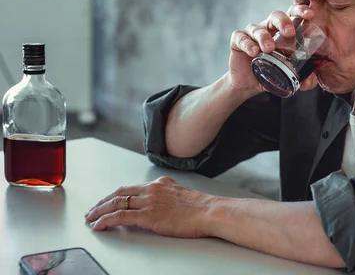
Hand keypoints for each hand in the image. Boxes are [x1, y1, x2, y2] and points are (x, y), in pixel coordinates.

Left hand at [84, 176, 215, 237]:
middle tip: (92, 211)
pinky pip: (121, 217)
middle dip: (102, 203)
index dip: (113, 195)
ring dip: (99, 212)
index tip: (105, 201)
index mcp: (159, 184)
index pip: (129, 188)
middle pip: (118, 194)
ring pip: (116, 204)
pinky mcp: (148, 216)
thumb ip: (166, 195)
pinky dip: (106, 220)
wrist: (208, 211)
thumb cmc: (200, 207)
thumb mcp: (180, 194)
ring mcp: (149, 202)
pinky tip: (99, 225)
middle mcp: (151, 190)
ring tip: (91, 219)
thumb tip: (160, 203)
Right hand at [227, 6, 318, 94]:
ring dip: (264, 37)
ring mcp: (252, 34)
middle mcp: (268, 28)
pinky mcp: (237, 41)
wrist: (248, 84)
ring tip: (269, 48)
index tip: (310, 15)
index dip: (300, 11)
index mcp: (282, 31)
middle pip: (275, 16)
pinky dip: (247, 43)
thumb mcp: (289, 75)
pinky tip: (254, 52)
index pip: (292, 15)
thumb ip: (302, 79)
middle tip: (289, 32)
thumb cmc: (271, 73)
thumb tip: (308, 84)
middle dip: (283, 21)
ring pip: (258, 28)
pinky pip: (241, 38)